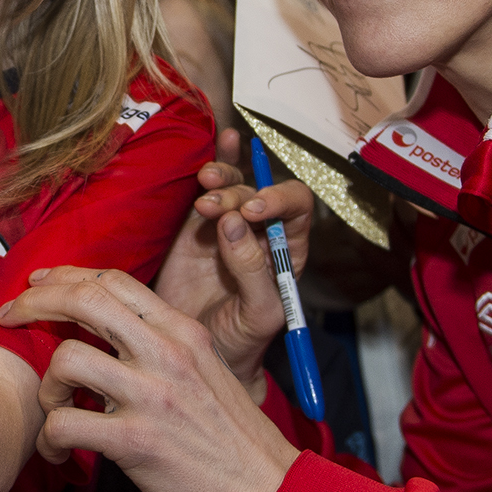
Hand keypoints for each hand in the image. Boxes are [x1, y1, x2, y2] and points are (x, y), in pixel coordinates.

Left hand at [0, 267, 299, 491]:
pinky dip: (48, 440)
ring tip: (54, 410)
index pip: (115, 281)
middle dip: (34, 302)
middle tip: (10, 319)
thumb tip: (114, 343)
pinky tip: (57, 452)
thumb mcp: (208, 373)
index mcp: (183, 332)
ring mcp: (151, 396)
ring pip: (66, 359)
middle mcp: (166, 353)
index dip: (67, 276)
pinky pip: (64, 425)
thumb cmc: (235, 441)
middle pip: (83, 300)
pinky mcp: (136, 442)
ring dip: (45, 387)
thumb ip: (165, 350)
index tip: (38, 284)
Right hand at [151, 160, 316, 391]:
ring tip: (205, 184)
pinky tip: (225, 137)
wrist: (198, 354)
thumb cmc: (239, 340)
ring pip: (235, 185)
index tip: (253, 211)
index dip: (279, 201)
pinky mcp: (195, 227)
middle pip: (259, 193)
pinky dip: (219, 159)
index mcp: (286, 251)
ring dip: (223, 178)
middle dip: (239, 195)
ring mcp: (227, 226)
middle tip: (214, 208)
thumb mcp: (257, 314)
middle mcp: (261, 233)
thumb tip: (235, 223)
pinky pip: (208, 188)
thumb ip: (252, 270)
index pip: (296, 209)